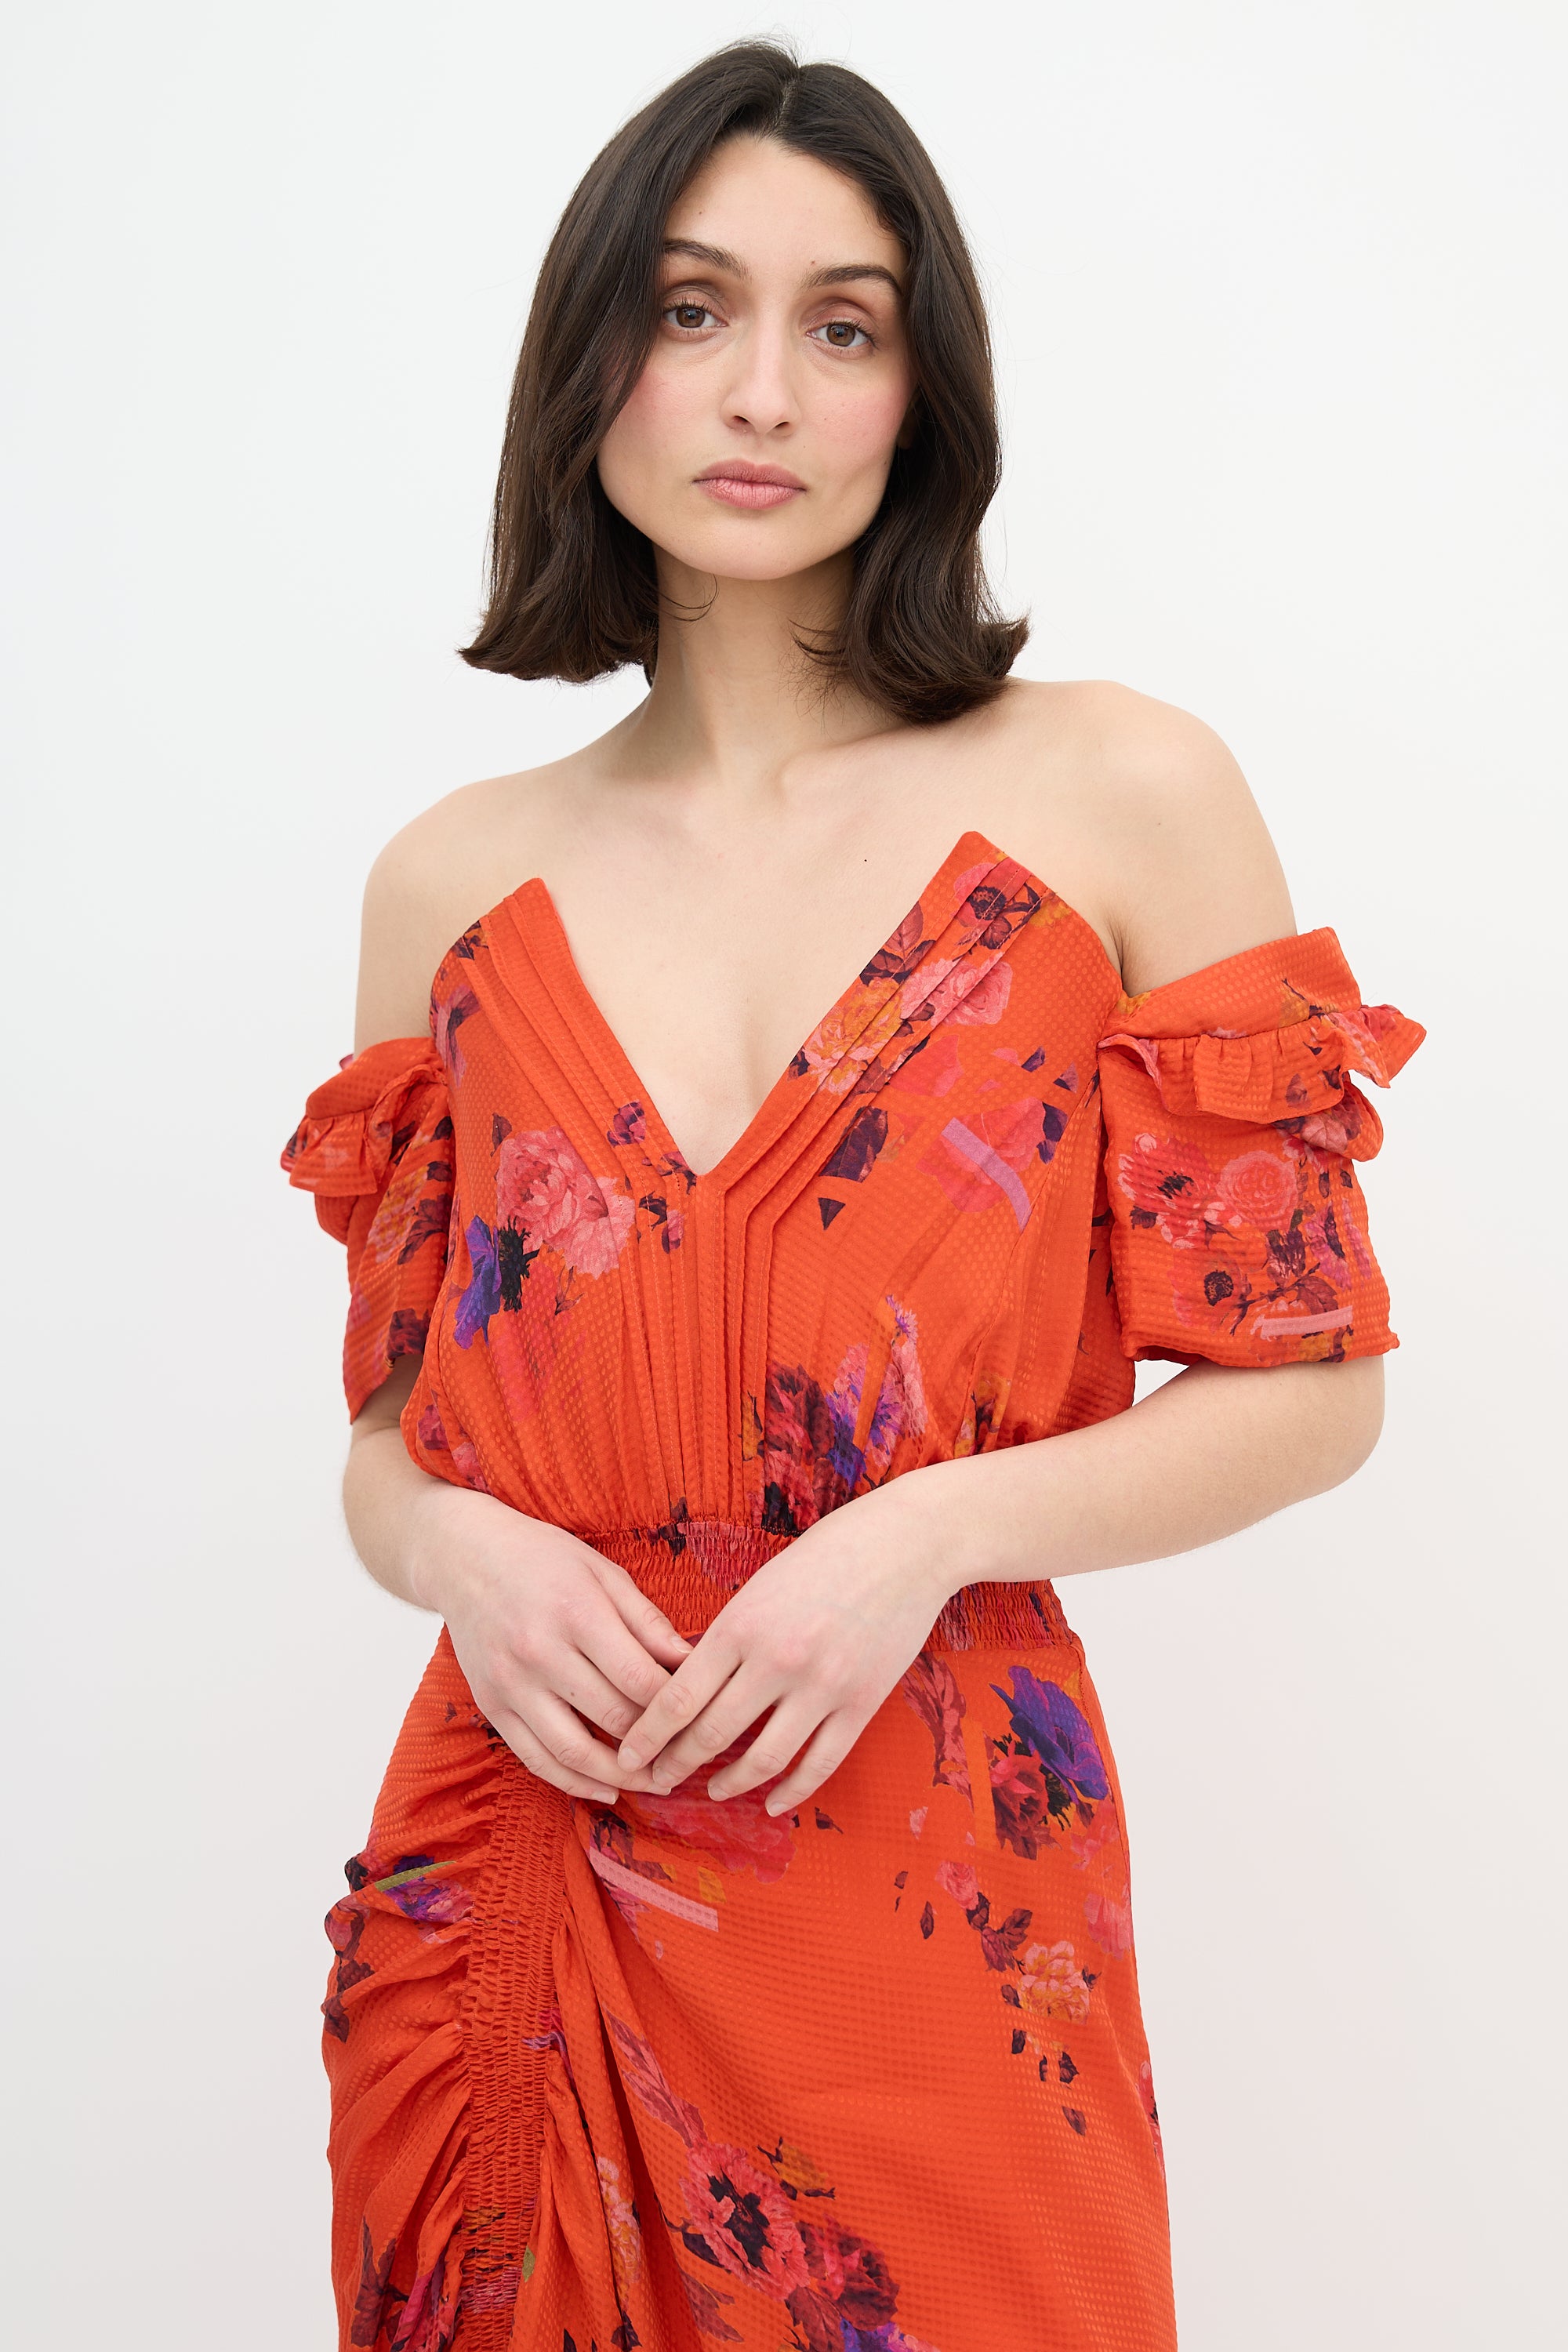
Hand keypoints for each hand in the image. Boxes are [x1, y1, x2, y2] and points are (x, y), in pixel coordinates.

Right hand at [410, 1483, 693, 1802]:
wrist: (465, 1559)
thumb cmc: (542, 1559)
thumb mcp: (603, 1572)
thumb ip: (647, 1621)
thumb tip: (693, 1662)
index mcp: (577, 1613)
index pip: (640, 1679)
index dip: (677, 1706)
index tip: (701, 1716)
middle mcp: (541, 1652)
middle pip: (613, 1717)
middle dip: (658, 1744)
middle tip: (688, 1755)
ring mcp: (511, 1684)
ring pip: (574, 1751)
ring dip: (621, 1776)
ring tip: (655, 1782)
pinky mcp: (491, 1706)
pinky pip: (536, 1759)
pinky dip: (574, 1782)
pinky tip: (606, 1788)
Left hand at [612, 1481, 956, 1815]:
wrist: (907, 1544)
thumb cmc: (827, 1554)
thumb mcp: (761, 1584)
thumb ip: (729, 1635)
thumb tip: (690, 1687)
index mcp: (741, 1624)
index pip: (677, 1698)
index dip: (647, 1737)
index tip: (628, 1757)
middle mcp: (776, 1660)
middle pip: (710, 1734)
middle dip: (674, 1766)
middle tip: (655, 1782)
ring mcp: (822, 1686)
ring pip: (762, 1759)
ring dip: (729, 1783)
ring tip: (712, 1791)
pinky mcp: (861, 1703)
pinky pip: (819, 1764)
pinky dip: (791, 1791)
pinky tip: (772, 1802)